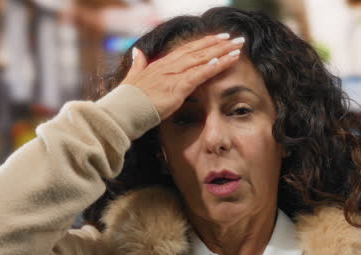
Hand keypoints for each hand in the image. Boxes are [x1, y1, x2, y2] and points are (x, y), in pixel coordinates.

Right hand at [120, 34, 244, 120]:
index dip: (204, 43)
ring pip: (202, 60)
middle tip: (236, 39)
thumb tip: (137, 52)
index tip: (219, 38)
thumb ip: (137, 64)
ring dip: (221, 53)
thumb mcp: (132, 77)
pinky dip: (211, 67)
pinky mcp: (176, 88)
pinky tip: (224, 60)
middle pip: (198, 51)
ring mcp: (173, 75)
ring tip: (237, 47)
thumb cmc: (128, 99)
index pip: (187, 49)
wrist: (123, 111)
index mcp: (161, 64)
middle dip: (218, 44)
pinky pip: (198, 75)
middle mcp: (169, 66)